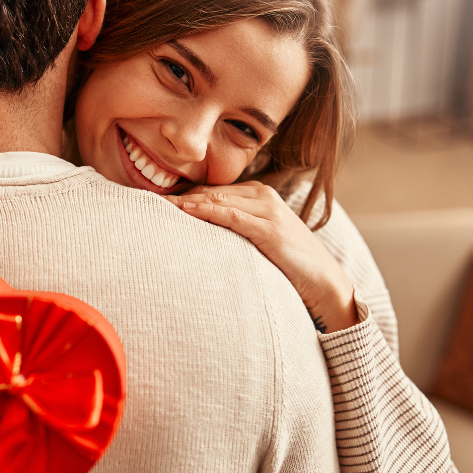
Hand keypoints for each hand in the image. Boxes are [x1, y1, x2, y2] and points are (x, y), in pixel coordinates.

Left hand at [165, 182, 360, 332]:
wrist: (324, 282)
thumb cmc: (288, 264)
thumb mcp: (257, 241)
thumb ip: (234, 230)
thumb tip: (199, 234)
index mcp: (259, 195)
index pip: (213, 190)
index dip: (184, 195)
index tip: (156, 201)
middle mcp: (263, 196)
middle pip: (211, 191)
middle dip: (180, 195)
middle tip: (148, 200)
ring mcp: (269, 210)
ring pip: (218, 199)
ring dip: (186, 201)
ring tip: (158, 204)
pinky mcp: (271, 228)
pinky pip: (231, 215)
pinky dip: (206, 210)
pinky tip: (185, 210)